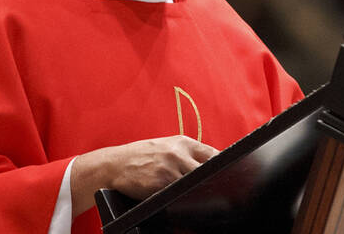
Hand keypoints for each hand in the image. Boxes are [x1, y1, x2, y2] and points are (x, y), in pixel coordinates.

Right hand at [70, 135, 218, 216]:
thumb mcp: (166, 147)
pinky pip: (179, 195)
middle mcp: (179, 153)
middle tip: (219, 192)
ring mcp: (170, 169)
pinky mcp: (160, 184)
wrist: (113, 164)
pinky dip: (183, 199)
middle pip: (209, 170)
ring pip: (195, 184)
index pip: (214, 154)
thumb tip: (211, 165)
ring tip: (202, 199)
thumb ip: (186, 153)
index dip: (224, 167)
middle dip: (214, 181)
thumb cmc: (141, 156)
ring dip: (199, 192)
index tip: (230, 176)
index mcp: (183, 142)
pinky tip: (184, 202)